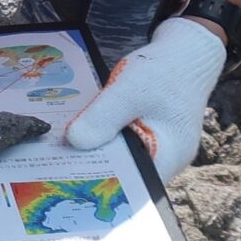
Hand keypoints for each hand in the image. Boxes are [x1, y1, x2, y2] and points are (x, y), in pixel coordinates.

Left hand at [61, 15, 225, 181]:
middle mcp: (165, 160)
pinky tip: (79, 131)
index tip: (68, 183)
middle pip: (124, 176)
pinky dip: (102, 139)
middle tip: (55, 167)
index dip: (102, 188)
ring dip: (95, 153)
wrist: (185, 51)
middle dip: (92, 171)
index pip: (133, 187)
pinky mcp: (147, 137)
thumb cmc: (164, 71)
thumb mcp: (129, 90)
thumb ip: (104, 116)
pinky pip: (121, 146)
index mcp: (168, 156)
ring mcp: (157, 150)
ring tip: (60, 152)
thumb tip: (75, 142)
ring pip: (121, 161)